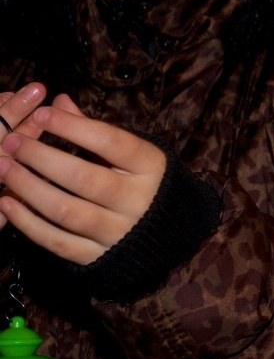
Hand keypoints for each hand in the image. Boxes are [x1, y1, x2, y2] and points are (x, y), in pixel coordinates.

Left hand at [0, 94, 165, 264]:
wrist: (172, 233)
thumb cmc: (146, 183)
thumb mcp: (132, 154)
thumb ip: (95, 131)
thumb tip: (60, 103)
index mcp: (151, 168)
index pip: (110, 142)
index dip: (73, 127)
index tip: (43, 113)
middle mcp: (138, 201)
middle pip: (83, 177)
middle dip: (41, 157)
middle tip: (13, 142)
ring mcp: (118, 231)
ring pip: (66, 210)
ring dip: (28, 188)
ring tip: (4, 168)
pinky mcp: (98, 256)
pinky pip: (57, 241)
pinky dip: (28, 223)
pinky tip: (8, 203)